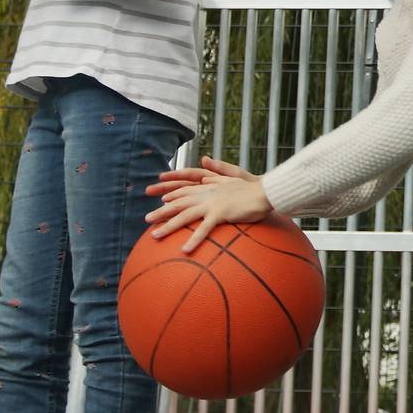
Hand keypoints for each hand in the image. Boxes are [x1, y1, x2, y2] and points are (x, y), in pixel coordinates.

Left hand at [143, 157, 271, 252]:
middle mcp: (206, 193)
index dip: (172, 195)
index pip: (185, 190)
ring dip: (168, 226)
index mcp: (208, 187)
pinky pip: (204, 229)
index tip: (160, 201)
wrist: (265, 191)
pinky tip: (185, 250)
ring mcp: (211, 203)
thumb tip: (207, 163)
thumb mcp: (233, 179)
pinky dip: (194, 239)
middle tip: (146, 220)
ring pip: (184, 215)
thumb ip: (218, 173)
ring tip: (154, 236)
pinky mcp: (220, 213)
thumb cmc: (252, 189)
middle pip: (178, 203)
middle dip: (161, 212)